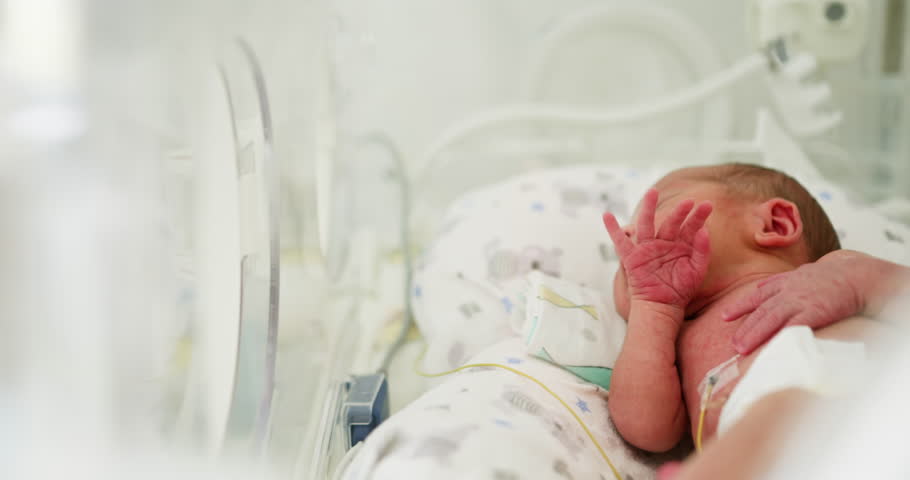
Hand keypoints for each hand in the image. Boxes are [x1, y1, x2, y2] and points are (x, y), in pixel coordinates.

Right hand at [603, 189, 712, 309]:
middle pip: (670, 222)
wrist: (663, 306)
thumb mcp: (696, 270)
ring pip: (647, 224)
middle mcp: (663, 242)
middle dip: (679, 212)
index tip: (707, 205)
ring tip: (652, 192)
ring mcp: (647, 248)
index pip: (690, 226)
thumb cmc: (681, 289)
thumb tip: (704, 230)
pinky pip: (620, 241)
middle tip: (688, 201)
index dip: (698, 216)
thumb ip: (702, 251)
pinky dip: (612, 229)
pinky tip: (606, 215)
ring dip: (648, 208)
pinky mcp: (632, 257)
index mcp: (680, 244)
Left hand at [722, 258, 861, 353]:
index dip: (739, 306)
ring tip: (741, 348)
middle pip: (761, 311)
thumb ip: (781, 282)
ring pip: (771, 318)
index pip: (757, 295)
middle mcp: (788, 291)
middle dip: (745, 328)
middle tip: (732, 344)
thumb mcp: (801, 273)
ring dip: (754, 334)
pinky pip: (796, 325)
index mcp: (784, 283)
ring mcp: (800, 301)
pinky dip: (782, 334)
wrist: (856, 274)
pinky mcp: (816, 311)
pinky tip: (771, 345)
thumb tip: (763, 288)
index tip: (724, 316)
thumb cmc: (831, 277)